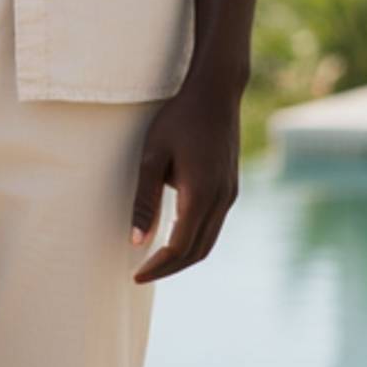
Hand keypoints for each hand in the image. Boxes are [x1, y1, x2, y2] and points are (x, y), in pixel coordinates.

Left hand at [128, 69, 242, 283]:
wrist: (216, 92)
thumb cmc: (178, 118)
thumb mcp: (152, 156)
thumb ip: (144, 200)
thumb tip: (136, 241)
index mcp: (200, 194)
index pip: (179, 247)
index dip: (157, 266)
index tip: (135, 275)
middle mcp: (221, 199)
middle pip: (197, 251)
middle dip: (170, 268)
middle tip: (143, 273)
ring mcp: (230, 194)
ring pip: (209, 241)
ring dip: (184, 256)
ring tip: (157, 261)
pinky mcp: (231, 187)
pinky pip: (214, 225)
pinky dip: (195, 239)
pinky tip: (175, 235)